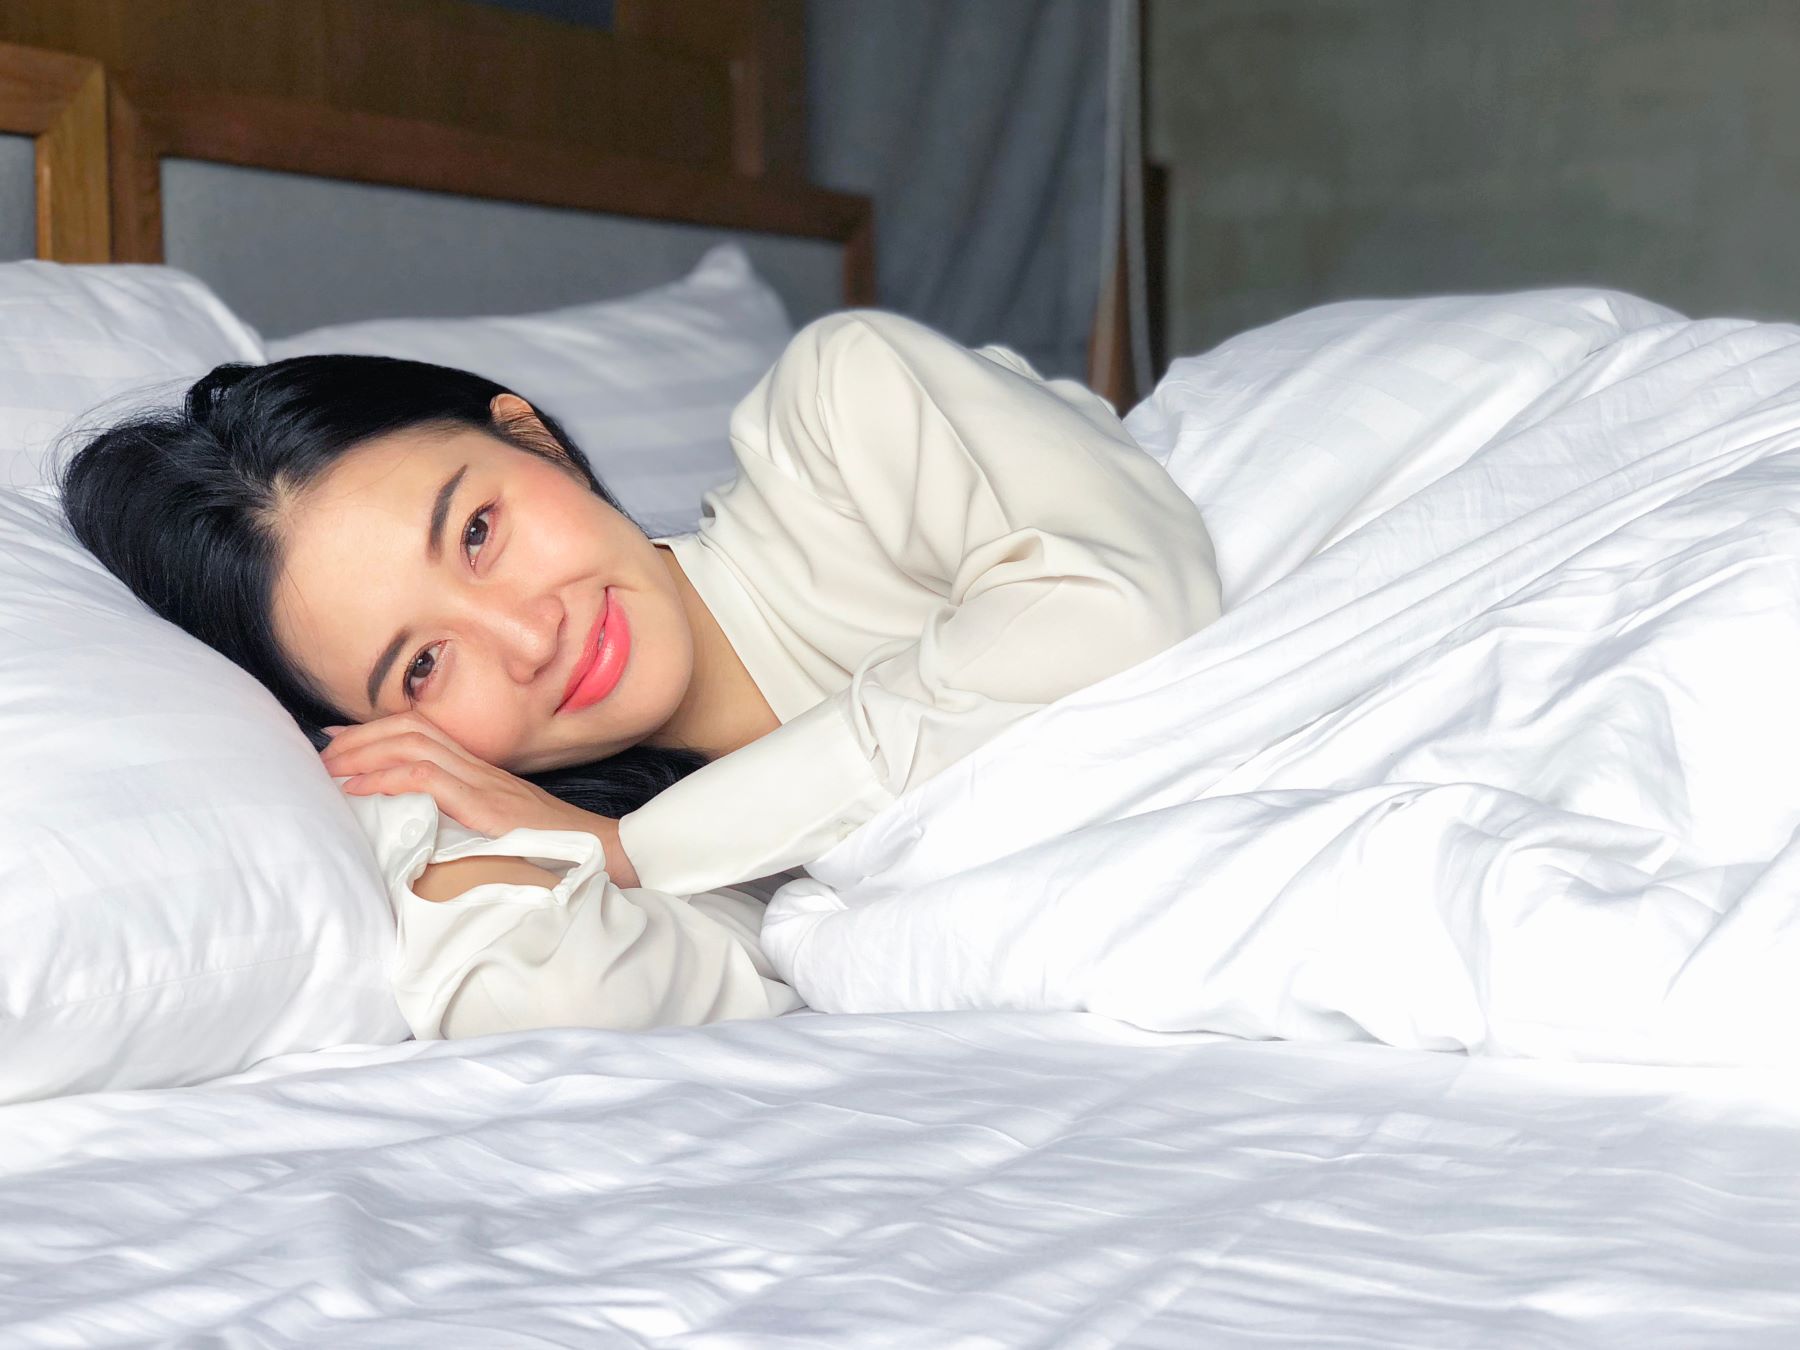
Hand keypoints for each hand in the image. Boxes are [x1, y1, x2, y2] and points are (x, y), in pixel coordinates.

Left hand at [319, 711, 639, 888]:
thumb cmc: (552, 851)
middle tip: (320, 752)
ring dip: (364, 752)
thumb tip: (425, 829)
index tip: (337, 741)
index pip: (421, 732)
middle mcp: (479, 767)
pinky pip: (428, 777)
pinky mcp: (486, 803)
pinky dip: (388, 776)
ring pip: (413, 744)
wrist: (598, 855)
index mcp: (481, 771)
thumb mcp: (502, 829)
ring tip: (329, 766)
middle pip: (410, 728)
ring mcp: (483, 782)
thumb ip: (467, 820)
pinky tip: (360, 787)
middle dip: (360, 737)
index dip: (375, 732)